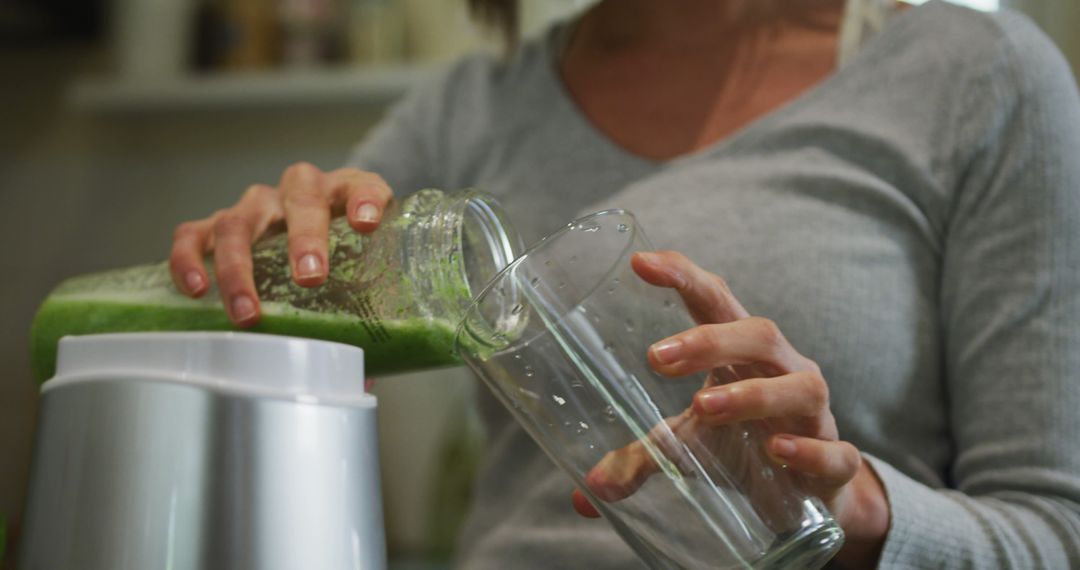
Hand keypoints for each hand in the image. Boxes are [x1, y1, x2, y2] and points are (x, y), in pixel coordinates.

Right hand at [168, 163, 392, 325]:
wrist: (306, 225)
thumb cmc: (339, 250)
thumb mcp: (360, 270)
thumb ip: (363, 317)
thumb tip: (361, 381)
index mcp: (344, 193)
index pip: (362, 186)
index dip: (365, 199)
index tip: (367, 222)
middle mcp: (299, 190)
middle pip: (300, 201)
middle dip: (304, 239)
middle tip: (311, 278)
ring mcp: (256, 205)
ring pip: (240, 222)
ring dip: (241, 268)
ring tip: (247, 312)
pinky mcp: (217, 221)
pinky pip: (193, 233)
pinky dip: (189, 258)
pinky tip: (195, 289)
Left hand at [570, 251, 889, 567]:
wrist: (812, 495)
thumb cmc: (744, 446)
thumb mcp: (691, 445)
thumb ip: (641, 459)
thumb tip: (584, 496)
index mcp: (742, 353)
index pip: (715, 300)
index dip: (683, 275)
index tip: (639, 262)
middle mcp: (784, 371)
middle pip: (759, 334)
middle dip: (711, 340)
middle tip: (656, 358)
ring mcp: (815, 415)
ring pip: (800, 386)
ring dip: (752, 393)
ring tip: (703, 406)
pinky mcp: (836, 462)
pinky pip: (835, 451)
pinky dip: (807, 450)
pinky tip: (777, 451)